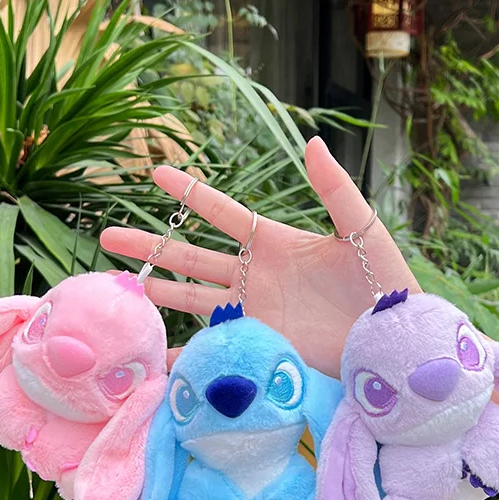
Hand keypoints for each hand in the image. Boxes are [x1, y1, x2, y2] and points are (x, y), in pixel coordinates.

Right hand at [100, 137, 419, 376]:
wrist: (390, 334)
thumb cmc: (383, 279)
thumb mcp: (360, 229)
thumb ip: (334, 189)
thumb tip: (312, 142)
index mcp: (274, 243)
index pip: (222, 213)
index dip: (190, 193)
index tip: (156, 172)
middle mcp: (254, 276)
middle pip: (191, 257)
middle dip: (151, 246)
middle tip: (108, 236)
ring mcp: (253, 311)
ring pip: (193, 298)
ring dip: (158, 292)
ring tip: (124, 287)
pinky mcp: (258, 342)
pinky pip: (215, 345)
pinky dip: (186, 353)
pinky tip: (157, 358)